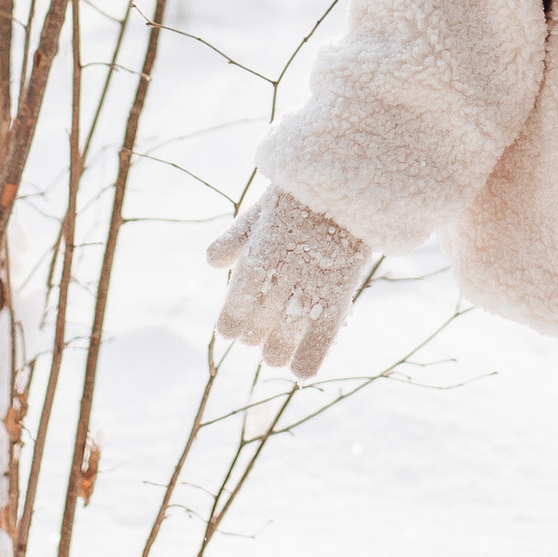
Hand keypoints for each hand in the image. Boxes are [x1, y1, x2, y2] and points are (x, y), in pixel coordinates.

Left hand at [205, 187, 372, 378]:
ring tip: (274, 356)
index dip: (232, 326)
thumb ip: (235, 240)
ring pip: (284, 339)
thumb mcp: (260, 212)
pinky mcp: (340, 293)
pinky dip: (310, 358)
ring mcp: (310, 289)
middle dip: (255, 337)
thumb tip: (212, 263)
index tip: (234, 329)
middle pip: (257, 331)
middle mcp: (279, 281)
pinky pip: (323, 336)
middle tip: (259, 336)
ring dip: (276, 352)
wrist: (344, 182)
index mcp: (255, 261)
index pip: (234, 314)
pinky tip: (301, 374)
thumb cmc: (298, 196)